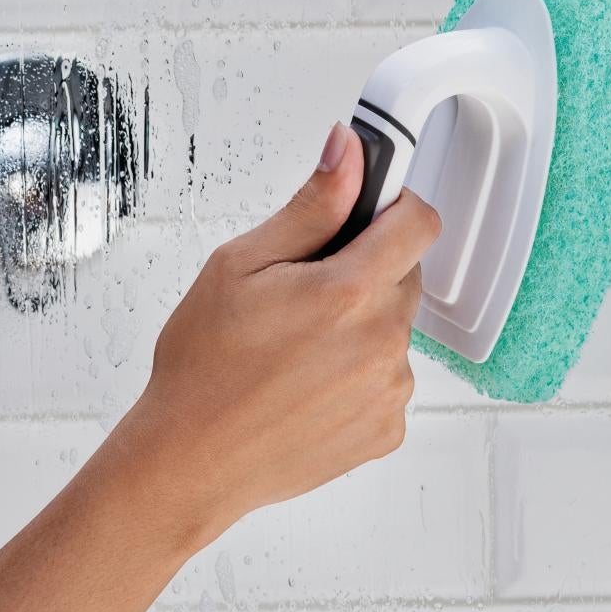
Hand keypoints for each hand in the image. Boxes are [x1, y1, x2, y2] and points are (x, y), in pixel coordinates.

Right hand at [107, 122, 441, 551]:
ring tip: (295, 348)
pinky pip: (387, 381)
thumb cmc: (203, 366)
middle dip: (363, 271)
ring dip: (360, 327)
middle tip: (301, 292)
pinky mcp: (386, 430)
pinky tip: (306, 385)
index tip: (367, 214)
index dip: (394, 207)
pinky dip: (357, 376)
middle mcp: (380, 342)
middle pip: (403, 277)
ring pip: (393, 330)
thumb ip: (311, 205)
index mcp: (348, 292)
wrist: (190, 460)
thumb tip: (349, 152)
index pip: (419, 223)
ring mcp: (388, 390)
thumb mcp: (239, 264)